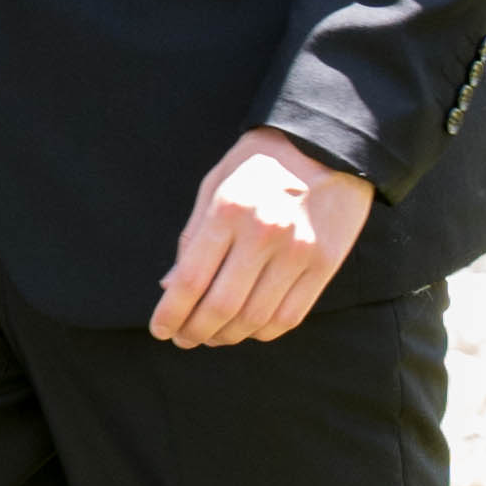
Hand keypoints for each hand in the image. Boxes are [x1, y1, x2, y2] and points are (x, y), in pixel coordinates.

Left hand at [149, 126, 373, 348]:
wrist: (324, 145)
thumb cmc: (258, 165)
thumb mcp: (213, 187)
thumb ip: (192, 238)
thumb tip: (170, 288)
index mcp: (228, 212)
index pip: (191, 280)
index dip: (171, 313)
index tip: (160, 329)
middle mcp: (264, 234)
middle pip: (222, 306)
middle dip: (195, 331)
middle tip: (183, 339)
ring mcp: (299, 252)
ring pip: (256, 318)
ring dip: (228, 337)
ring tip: (211, 337)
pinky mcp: (326, 264)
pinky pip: (290, 315)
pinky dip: (262, 331)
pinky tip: (246, 330)